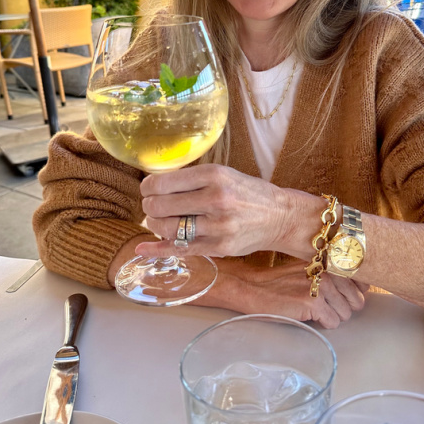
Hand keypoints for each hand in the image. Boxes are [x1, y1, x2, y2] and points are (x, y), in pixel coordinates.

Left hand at [138, 164, 317, 258]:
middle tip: (151, 205)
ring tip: (157, 220)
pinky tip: (143, 249)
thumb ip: (193, 179)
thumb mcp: (225, 174)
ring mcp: (218, 226)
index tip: (148, 188)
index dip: (148, 186)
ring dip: (154, 224)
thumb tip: (154, 185)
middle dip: (149, 206)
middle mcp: (216, 199)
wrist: (281, 216)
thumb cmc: (248, 193)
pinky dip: (157, 250)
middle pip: (161, 206)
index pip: (164, 182)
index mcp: (215, 175)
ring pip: (168, 228)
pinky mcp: (220, 248)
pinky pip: (181, 249)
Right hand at [198, 259, 368, 329]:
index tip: (337, 296)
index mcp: (330, 260)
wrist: (252, 286)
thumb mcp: (310, 268)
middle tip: (321, 304)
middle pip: (357, 302)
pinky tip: (306, 313)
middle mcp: (329, 270)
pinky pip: (332, 323)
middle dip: (342, 308)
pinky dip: (322, 323)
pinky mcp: (313, 303)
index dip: (351, 295)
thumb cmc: (281, 280)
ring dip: (331, 316)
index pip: (362, 283)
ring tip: (311, 308)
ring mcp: (322, 286)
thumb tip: (362, 289)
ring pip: (345, 314)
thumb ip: (334, 273)